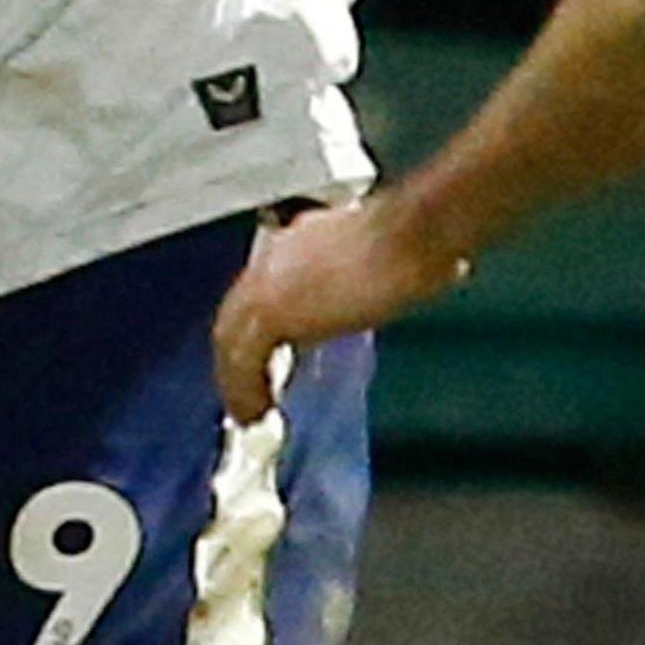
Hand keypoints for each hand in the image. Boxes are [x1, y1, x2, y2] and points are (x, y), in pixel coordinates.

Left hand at [214, 198, 469, 421]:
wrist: (411, 234)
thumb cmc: (413, 242)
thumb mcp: (376, 262)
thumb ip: (353, 284)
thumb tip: (362, 304)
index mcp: (299, 242)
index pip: (261, 289)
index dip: (259, 328)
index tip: (265, 356)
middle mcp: (274, 257)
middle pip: (236, 315)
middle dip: (238, 356)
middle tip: (247, 390)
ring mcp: (268, 281)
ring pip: (231, 337)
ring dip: (236, 378)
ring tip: (248, 409)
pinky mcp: (271, 310)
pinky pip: (242, 360)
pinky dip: (244, 389)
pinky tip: (254, 410)